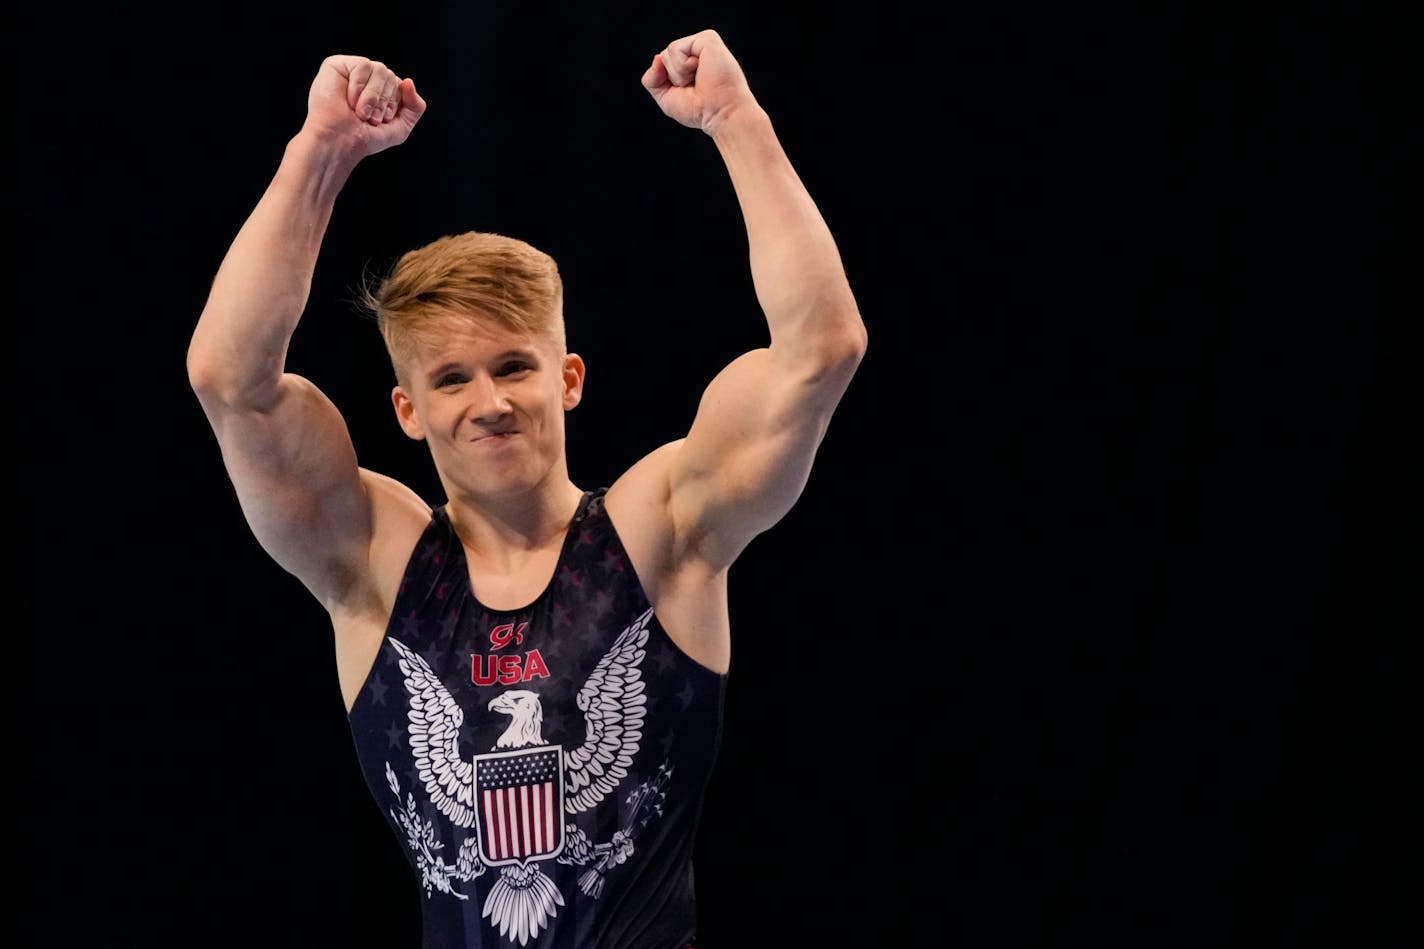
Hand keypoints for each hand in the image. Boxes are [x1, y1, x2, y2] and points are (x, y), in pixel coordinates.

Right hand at [302, 55, 426, 158]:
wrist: (340, 141)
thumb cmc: (365, 137)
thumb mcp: (401, 127)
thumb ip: (415, 106)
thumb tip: (408, 81)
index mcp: (381, 91)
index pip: (401, 86)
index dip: (394, 105)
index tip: (381, 120)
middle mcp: (368, 79)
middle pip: (391, 77)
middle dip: (383, 102)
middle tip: (368, 117)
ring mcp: (353, 71)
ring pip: (380, 69)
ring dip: (372, 96)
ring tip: (360, 111)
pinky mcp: (337, 64)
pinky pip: (363, 65)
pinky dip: (359, 86)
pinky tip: (349, 99)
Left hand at [641, 29, 754, 133]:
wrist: (720, 113)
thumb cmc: (700, 110)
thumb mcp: (666, 97)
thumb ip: (652, 79)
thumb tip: (657, 57)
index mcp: (691, 61)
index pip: (662, 63)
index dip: (668, 82)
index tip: (691, 92)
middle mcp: (698, 49)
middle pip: (663, 57)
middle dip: (673, 78)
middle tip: (697, 86)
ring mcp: (703, 42)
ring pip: (668, 53)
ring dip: (679, 74)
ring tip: (700, 79)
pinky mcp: (707, 39)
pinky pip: (676, 49)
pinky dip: (683, 66)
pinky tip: (702, 70)